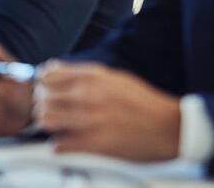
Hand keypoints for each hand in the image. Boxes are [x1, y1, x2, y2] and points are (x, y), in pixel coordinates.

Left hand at [37, 62, 181, 161]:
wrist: (170, 127)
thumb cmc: (144, 103)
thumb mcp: (113, 78)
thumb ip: (82, 73)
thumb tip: (52, 69)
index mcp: (92, 77)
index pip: (47, 76)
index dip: (42, 84)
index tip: (45, 90)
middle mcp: (88, 95)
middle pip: (43, 97)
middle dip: (42, 104)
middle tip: (50, 110)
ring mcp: (90, 120)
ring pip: (46, 119)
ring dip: (48, 124)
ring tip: (58, 127)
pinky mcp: (95, 144)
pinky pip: (60, 144)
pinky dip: (58, 145)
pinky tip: (65, 143)